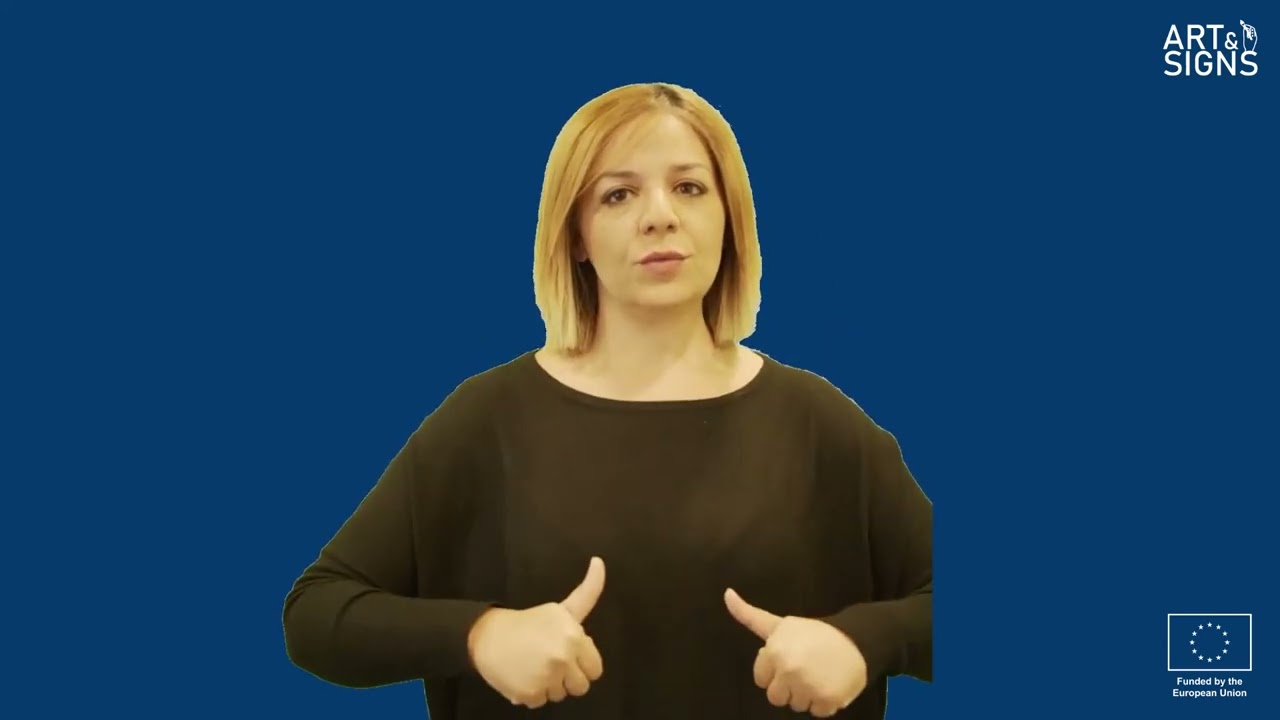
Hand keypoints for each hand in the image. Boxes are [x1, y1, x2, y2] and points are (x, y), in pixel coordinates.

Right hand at [468, 557, 606, 707]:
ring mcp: (546, 678)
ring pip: (560, 695)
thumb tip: (599, 561)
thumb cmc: (529, 622)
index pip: (595, 669)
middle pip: (580, 686)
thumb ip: (588, 592)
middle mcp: (563, 658)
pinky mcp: (530, 694)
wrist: (488, 636)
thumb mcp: (562, 608)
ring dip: (549, 686)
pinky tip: (522, 676)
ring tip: (534, 667)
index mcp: (574, 638)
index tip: (568, 654)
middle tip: (550, 662)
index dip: (582, 663)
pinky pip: (540, 703)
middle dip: (568, 677)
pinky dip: (531, 694)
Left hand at [724, 588, 866, 716]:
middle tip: (805, 669)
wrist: (856, 640)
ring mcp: (807, 687)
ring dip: (806, 695)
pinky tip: (830, 684)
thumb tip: (726, 594)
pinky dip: (824, 703)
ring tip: (818, 674)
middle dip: (788, 687)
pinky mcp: (827, 701)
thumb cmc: (813, 633)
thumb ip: (749, 615)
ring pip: (796, 706)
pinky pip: (816, 712)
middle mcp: (788, 671)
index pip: (761, 680)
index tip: (789, 659)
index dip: (774, 671)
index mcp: (773, 652)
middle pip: (776, 697)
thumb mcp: (779, 624)